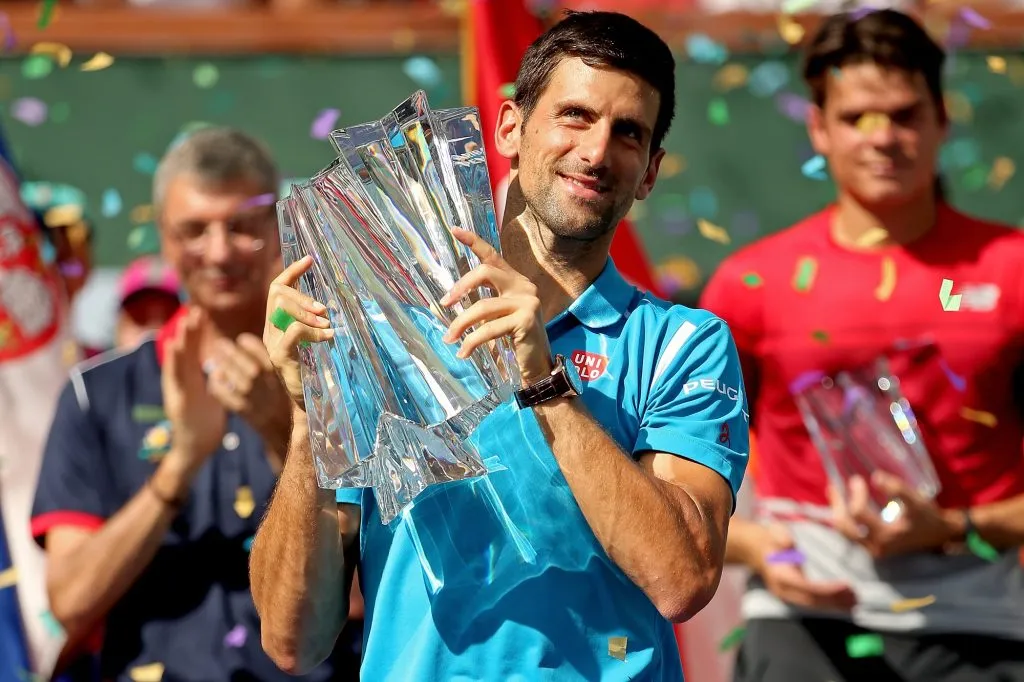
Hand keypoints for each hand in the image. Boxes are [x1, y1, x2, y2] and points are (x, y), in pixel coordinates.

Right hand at [161, 308, 226, 471]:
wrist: (196, 445)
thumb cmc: (205, 418)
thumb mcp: (210, 392)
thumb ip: (211, 375)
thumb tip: (222, 358)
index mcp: (191, 378)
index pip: (194, 351)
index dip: (196, 332)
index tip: (201, 313)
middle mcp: (181, 381)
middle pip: (185, 352)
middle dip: (189, 331)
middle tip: (194, 310)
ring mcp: (177, 391)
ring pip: (177, 364)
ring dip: (179, 344)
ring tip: (182, 326)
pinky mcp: (177, 402)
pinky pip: (176, 381)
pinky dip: (173, 364)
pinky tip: (173, 349)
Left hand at [207, 333, 291, 448]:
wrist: (283, 431)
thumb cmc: (286, 401)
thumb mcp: (288, 382)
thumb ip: (277, 365)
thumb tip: (264, 342)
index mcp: (281, 379)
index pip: (266, 359)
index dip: (252, 346)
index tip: (242, 338)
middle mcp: (268, 389)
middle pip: (249, 368)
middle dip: (233, 354)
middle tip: (221, 344)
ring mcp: (255, 401)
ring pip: (236, 380)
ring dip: (224, 366)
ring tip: (216, 357)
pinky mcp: (243, 411)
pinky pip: (225, 396)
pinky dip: (217, 385)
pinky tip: (214, 377)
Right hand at [262, 256, 334, 410]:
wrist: (306, 402)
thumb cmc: (314, 371)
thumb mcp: (315, 339)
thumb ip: (316, 321)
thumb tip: (330, 302)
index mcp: (277, 323)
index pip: (277, 288)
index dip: (292, 271)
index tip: (310, 259)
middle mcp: (270, 330)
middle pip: (278, 294)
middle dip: (302, 296)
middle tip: (324, 310)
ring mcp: (273, 343)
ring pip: (282, 308)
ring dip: (308, 312)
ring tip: (327, 324)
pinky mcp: (280, 356)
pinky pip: (294, 331)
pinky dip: (314, 330)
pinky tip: (328, 337)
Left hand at [441, 228, 552, 385]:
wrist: (538, 367)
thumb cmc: (516, 341)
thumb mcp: (500, 316)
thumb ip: (486, 302)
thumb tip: (453, 299)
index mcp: (516, 281)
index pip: (493, 256)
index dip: (473, 242)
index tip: (453, 230)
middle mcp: (524, 287)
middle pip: (486, 271)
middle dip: (461, 287)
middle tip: (445, 304)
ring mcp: (528, 302)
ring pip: (482, 306)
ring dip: (461, 324)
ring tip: (449, 338)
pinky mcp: (526, 320)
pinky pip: (489, 329)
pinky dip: (472, 341)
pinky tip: (464, 352)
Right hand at [749, 523, 856, 610]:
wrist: (756, 548)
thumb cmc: (770, 539)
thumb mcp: (774, 532)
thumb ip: (781, 537)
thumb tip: (788, 543)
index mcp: (780, 575)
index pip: (807, 587)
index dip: (827, 590)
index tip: (846, 586)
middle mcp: (784, 589)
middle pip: (812, 601)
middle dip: (835, 601)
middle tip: (856, 597)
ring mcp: (788, 594)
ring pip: (814, 605)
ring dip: (835, 605)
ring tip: (855, 602)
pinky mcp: (794, 595)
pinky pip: (813, 602)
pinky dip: (829, 603)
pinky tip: (843, 603)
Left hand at [829, 473, 957, 557]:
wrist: (938, 535)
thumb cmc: (926, 516)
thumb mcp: (915, 500)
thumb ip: (897, 488)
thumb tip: (875, 477)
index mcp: (886, 535)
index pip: (859, 513)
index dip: (856, 494)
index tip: (857, 480)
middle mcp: (875, 546)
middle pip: (844, 525)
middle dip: (837, 504)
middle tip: (833, 486)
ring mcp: (872, 548)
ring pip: (844, 530)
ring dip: (837, 511)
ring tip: (834, 492)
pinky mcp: (872, 547)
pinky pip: (851, 533)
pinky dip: (844, 518)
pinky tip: (842, 504)